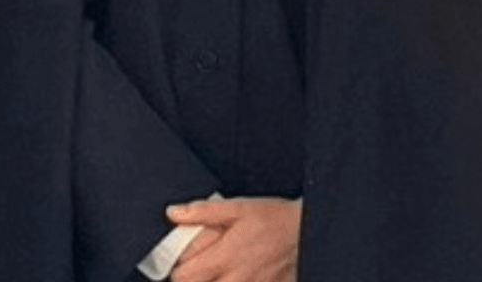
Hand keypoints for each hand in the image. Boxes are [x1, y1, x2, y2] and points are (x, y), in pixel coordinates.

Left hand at [164, 197, 299, 281]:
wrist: (308, 230)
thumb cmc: (274, 218)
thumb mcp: (238, 206)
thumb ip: (203, 212)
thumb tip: (173, 213)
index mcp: (225, 257)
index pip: (183, 277)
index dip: (177, 270)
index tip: (182, 263)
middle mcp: (235, 279)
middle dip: (193, 280)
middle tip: (199, 269)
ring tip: (218, 272)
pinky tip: (236, 275)